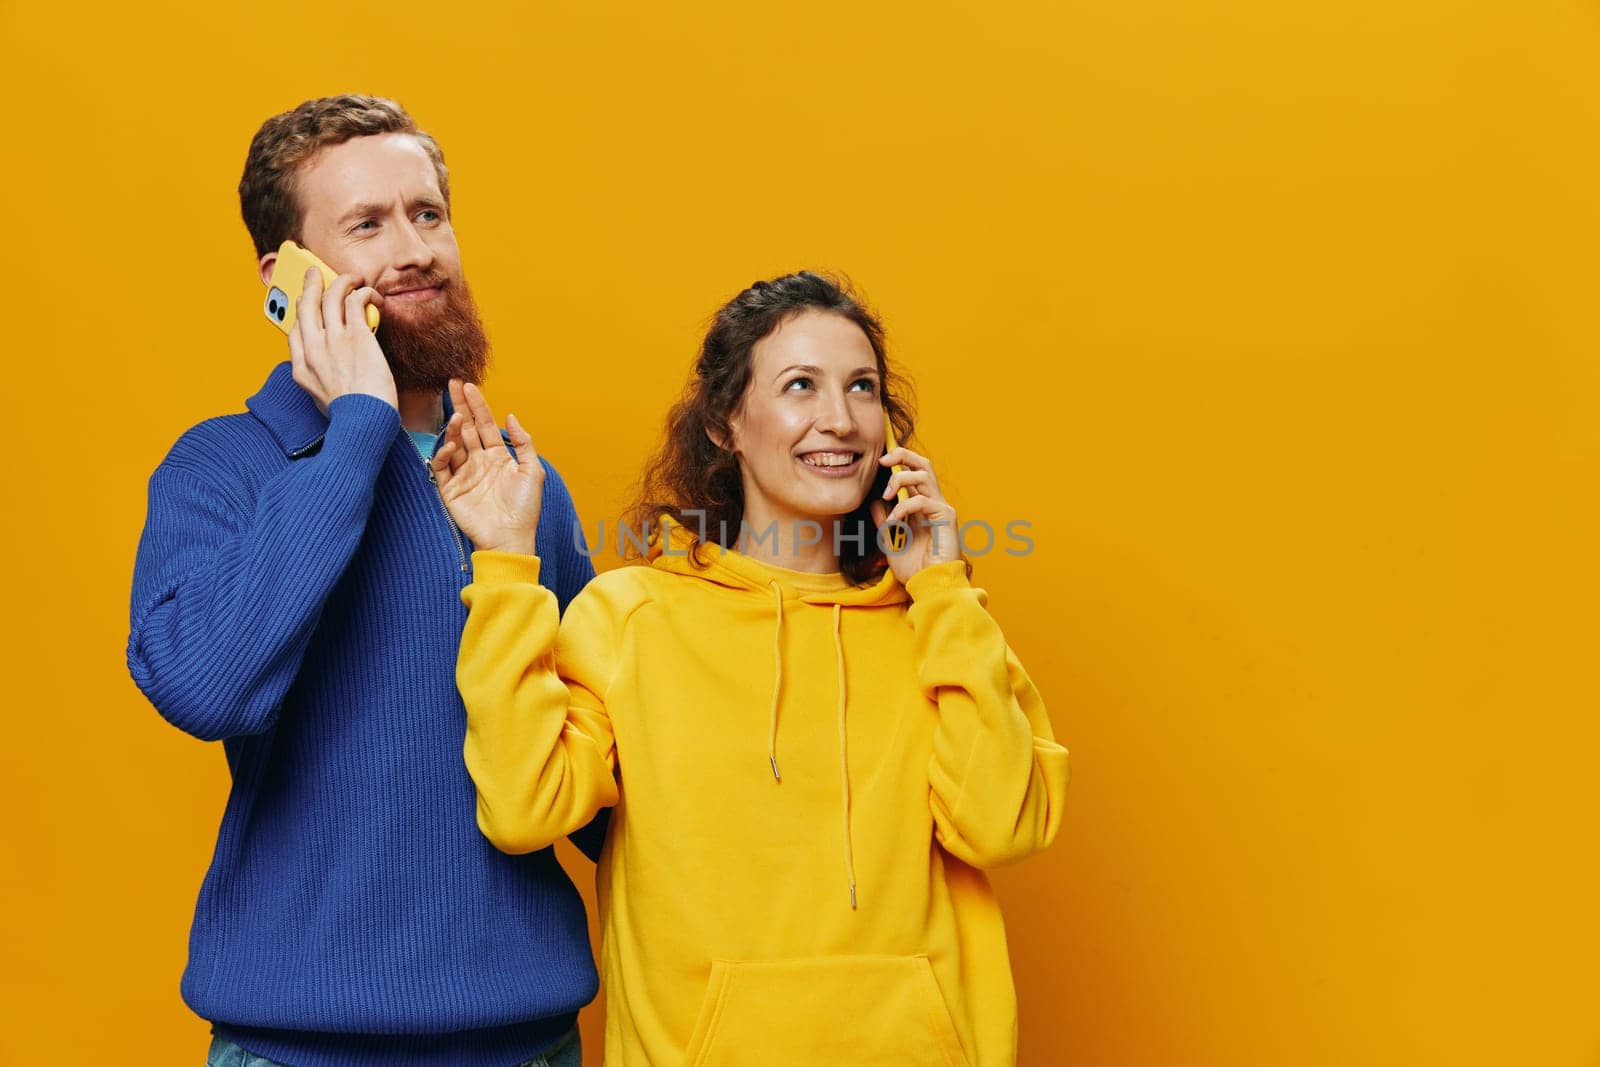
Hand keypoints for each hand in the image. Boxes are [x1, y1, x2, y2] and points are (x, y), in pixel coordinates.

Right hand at [287, 267, 394, 412]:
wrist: (364, 423)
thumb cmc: (352, 418)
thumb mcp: (322, 401)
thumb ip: (321, 380)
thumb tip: (330, 371)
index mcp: (301, 369)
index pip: (295, 331)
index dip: (301, 313)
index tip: (307, 304)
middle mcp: (312, 350)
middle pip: (305, 305)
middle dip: (310, 284)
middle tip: (316, 273)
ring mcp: (333, 341)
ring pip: (330, 296)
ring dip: (341, 281)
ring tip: (352, 278)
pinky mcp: (356, 336)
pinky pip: (355, 301)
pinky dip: (363, 292)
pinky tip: (372, 294)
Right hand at [431, 379, 543, 554]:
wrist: (510, 539)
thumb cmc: (525, 509)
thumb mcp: (533, 471)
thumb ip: (524, 443)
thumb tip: (511, 416)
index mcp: (498, 457)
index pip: (484, 424)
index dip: (477, 405)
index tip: (468, 385)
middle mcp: (479, 462)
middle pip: (466, 428)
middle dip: (460, 405)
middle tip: (452, 383)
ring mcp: (464, 474)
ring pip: (453, 444)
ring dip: (453, 429)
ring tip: (457, 417)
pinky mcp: (450, 490)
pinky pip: (442, 467)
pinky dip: (443, 454)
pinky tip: (451, 444)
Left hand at [869, 447, 960, 581]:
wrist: (928, 586)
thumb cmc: (914, 568)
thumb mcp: (890, 541)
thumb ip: (884, 520)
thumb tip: (874, 502)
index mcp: (921, 505)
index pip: (914, 471)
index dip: (900, 459)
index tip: (880, 461)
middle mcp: (933, 502)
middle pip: (923, 464)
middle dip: (902, 455)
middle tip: (882, 461)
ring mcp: (941, 508)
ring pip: (923, 475)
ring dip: (900, 479)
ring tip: (887, 495)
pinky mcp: (946, 517)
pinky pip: (923, 500)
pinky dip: (904, 507)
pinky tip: (895, 522)